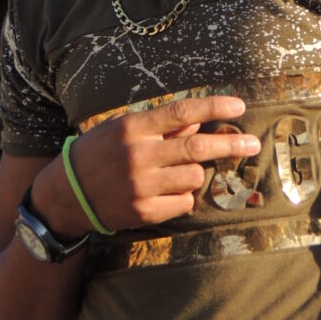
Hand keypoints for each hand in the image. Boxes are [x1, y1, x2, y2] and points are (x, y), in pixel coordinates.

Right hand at [69, 95, 259, 230]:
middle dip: (230, 144)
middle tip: (253, 143)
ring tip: (173, 171)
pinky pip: (184, 203)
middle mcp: (138, 156)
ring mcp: (141, 186)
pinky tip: (164, 191)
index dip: (214, 108)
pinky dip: (183, 196)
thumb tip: (197, 121)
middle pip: (196, 148)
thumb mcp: (124, 128)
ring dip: (194, 172)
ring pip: (193, 177)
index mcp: (133, 128)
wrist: (67, 195)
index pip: (182, 112)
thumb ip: (161, 125)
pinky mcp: (144, 213)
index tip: (239, 107)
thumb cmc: (100, 152)